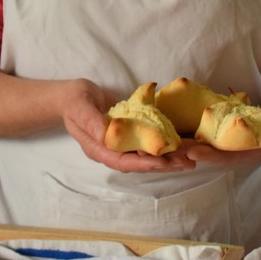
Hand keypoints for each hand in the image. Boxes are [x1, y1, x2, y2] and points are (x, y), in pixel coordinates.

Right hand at [60, 79, 196, 172]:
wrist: (71, 96)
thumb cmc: (73, 100)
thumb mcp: (80, 106)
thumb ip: (91, 120)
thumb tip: (106, 134)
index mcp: (98, 148)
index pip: (123, 161)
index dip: (143, 162)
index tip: (163, 162)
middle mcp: (111, 150)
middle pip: (139, 161)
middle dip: (163, 163)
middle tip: (187, 162)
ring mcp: (120, 142)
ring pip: (146, 153)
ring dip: (167, 156)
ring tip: (189, 156)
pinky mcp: (128, 132)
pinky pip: (146, 141)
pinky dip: (162, 142)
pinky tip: (178, 142)